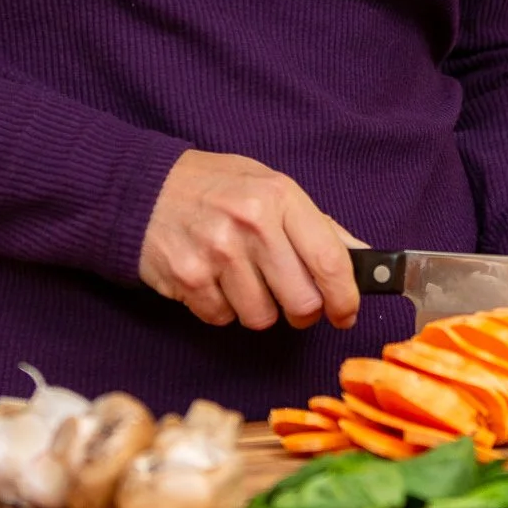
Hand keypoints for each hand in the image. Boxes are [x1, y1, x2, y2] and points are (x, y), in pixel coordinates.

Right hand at [139, 149, 360, 331]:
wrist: (143, 188)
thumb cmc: (215, 188)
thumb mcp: (271, 188)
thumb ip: (318, 225)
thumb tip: (364, 259)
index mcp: (280, 196)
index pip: (330, 261)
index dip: (345, 298)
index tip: (346, 313)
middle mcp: (251, 223)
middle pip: (301, 302)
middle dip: (302, 311)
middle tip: (292, 300)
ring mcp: (217, 252)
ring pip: (262, 317)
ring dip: (258, 309)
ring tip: (242, 278)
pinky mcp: (188, 279)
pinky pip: (223, 319)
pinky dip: (221, 308)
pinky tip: (212, 279)